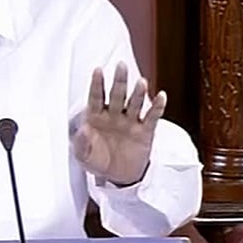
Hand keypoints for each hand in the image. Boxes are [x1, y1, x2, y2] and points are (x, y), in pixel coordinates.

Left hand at [70, 61, 166, 184]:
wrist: (116, 176)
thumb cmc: (97, 160)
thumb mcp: (83, 155)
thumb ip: (81, 143)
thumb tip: (83, 130)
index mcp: (96, 116)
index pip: (96, 96)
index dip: (97, 84)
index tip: (98, 70)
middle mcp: (114, 115)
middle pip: (117, 94)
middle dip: (119, 81)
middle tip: (121, 66)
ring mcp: (130, 122)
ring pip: (134, 103)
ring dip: (138, 93)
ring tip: (141, 82)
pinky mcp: (145, 132)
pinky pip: (152, 117)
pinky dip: (157, 107)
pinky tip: (161, 96)